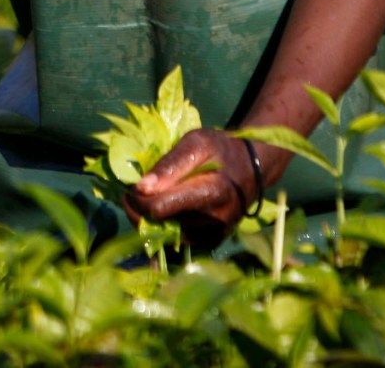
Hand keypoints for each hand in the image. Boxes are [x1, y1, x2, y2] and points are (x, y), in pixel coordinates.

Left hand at [124, 127, 260, 249]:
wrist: (252, 169)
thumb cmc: (221, 150)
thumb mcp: (197, 142)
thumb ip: (169, 164)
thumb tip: (141, 188)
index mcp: (211, 191)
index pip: (159, 208)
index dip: (137, 200)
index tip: (132, 188)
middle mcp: (215, 219)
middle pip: (159, 226)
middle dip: (140, 212)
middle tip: (134, 195)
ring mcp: (215, 234)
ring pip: (166, 237)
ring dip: (151, 222)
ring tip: (151, 200)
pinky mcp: (214, 242)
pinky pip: (179, 242)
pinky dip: (167, 229)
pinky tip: (167, 212)